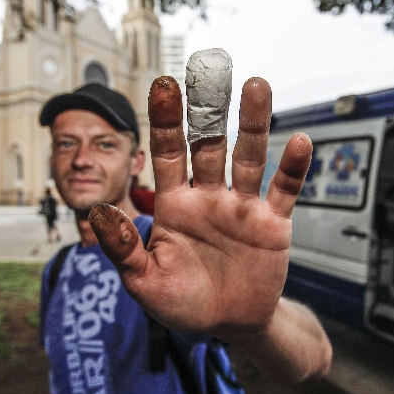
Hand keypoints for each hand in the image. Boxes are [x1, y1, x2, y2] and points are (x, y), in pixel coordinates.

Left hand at [88, 76, 312, 340]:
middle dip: (208, 107)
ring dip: (252, 123)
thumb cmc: (182, 303)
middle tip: (210, 68)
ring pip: (248, 156)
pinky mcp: (273, 223)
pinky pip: (283, 190)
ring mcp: (242, 206)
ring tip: (255, 85)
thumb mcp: (143, 281)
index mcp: (174, 204)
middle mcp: (208, 196)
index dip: (166, 120)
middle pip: (209, 143)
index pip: (167, 152)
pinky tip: (298, 141)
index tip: (164, 84)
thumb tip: (95, 213)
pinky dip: (292, 167)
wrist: (229, 326)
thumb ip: (123, 248)